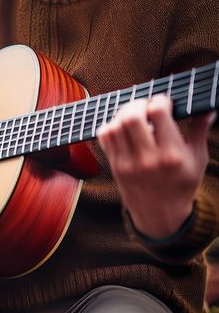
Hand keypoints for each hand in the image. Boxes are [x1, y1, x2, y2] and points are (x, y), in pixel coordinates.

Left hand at [98, 95, 215, 238]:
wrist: (159, 212)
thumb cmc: (181, 183)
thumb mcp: (198, 158)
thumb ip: (199, 130)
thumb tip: (208, 109)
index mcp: (172, 155)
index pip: (158, 113)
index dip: (160, 100)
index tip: (164, 103)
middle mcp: (148, 159)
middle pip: (131, 117)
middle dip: (138, 104)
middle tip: (145, 106)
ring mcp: (127, 163)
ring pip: (115, 125)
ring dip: (123, 114)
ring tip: (134, 116)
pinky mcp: (115, 165)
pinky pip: (104, 136)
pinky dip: (111, 126)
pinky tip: (123, 128)